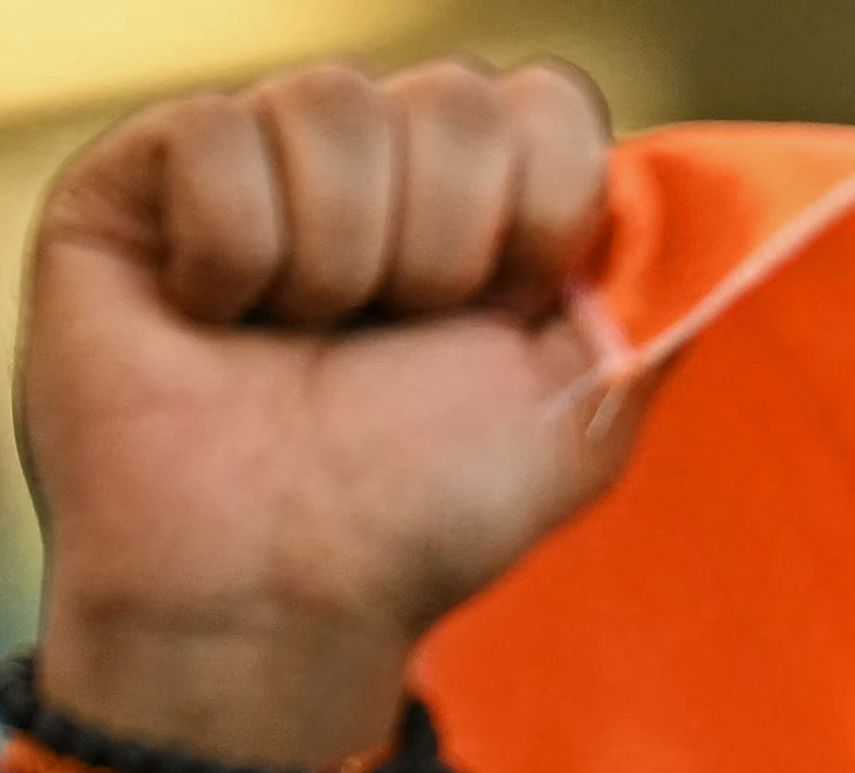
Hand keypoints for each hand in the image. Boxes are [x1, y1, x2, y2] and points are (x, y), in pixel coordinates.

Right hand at [18, 62, 637, 766]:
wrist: (275, 591)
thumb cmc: (419, 517)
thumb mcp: (583, 413)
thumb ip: (656, 300)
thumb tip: (709, 203)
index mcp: (482, 205)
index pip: (548, 105)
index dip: (542, 210)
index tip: (506, 314)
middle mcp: (376, 163)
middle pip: (456, 99)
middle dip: (445, 251)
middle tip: (387, 344)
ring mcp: (259, 156)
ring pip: (336, 104)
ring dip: (339, 263)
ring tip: (293, 344)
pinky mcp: (145, 169)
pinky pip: (221, 137)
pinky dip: (233, 256)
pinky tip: (210, 319)